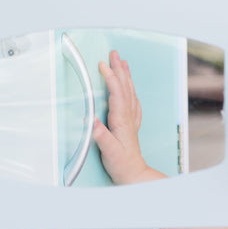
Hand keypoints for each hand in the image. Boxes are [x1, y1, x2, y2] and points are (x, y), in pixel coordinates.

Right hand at [93, 51, 150, 183]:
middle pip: (125, 87)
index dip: (110, 77)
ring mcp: (131, 120)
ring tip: (123, 62)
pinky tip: (129, 87)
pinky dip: (130, 89)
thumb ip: (101, 136)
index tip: (103, 65)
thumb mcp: (109, 152)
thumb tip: (92, 121)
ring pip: (130, 92)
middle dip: (119, 69)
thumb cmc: (122, 164)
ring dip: (126, 76)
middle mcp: (128, 117)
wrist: (135, 174)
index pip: (116, 93)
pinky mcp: (131, 125)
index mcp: (122, 120)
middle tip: (114, 54)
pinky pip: (132, 101)